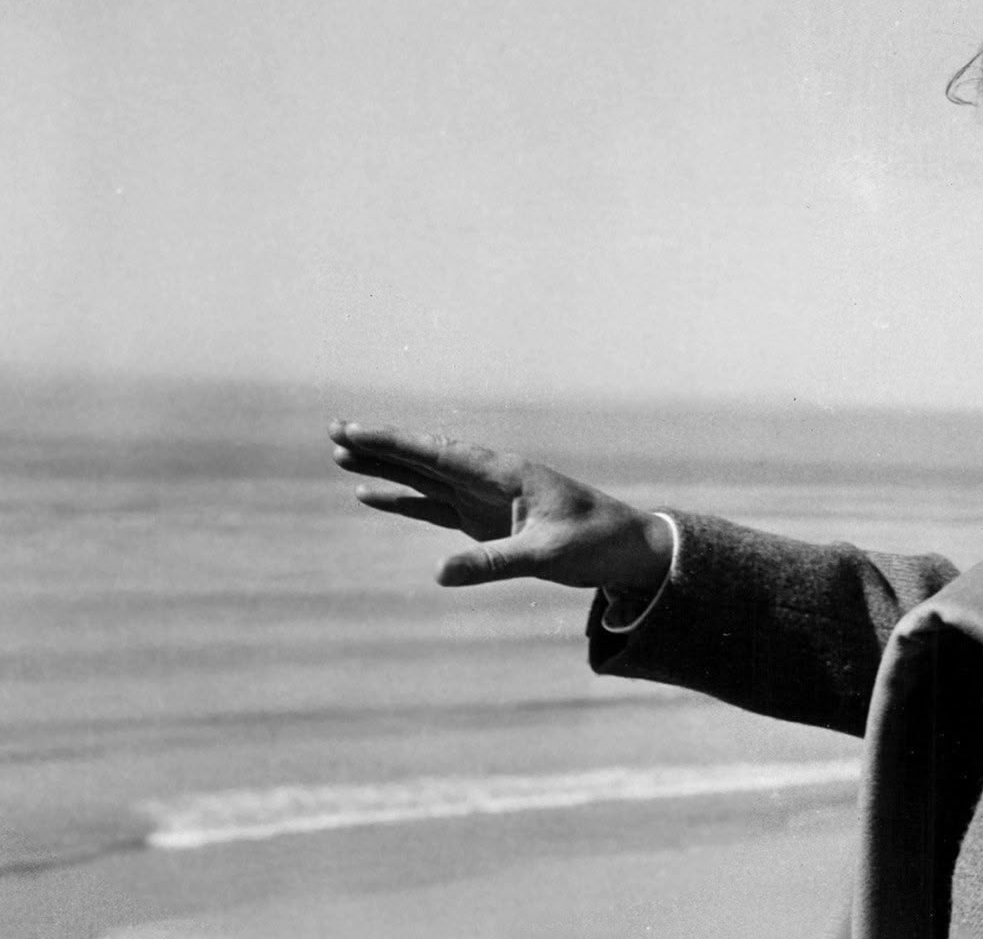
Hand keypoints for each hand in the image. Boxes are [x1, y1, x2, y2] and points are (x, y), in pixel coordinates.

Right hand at [328, 420, 673, 599]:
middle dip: (381, 444)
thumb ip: (494, 564)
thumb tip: (438, 574)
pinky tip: (370, 494)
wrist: (626, 548)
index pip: (441, 454)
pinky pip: (433, 507)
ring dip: (385, 467)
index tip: (357, 430)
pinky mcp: (484, 520)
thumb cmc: (595, 543)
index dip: (397, 443)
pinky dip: (402, 500)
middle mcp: (491, 479)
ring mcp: (485, 498)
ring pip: (424, 478)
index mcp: (506, 474)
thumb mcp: (546, 557)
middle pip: (425, 457)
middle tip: (334, 429)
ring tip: (340, 454)